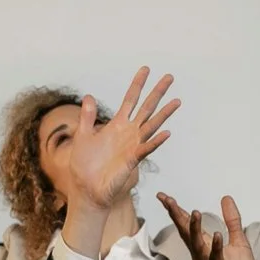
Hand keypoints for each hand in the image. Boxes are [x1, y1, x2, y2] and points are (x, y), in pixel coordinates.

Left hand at [57, 68, 179, 214]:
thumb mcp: (82, 136)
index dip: (137, 85)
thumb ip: (87, 117)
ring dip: (164, 114)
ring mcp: (132, 146)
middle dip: (157, 93)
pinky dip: (155, 141)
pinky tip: (166, 133)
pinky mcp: (132, 160)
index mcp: (116, 125)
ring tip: (177, 101)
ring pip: (152, 126)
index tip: (146, 69)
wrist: (86, 190)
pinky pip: (146, 149)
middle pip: (146, 108)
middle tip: (170, 77)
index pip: (130, 100)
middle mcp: (128, 133)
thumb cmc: (84, 166)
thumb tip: (89, 96)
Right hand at [158, 193, 259, 259]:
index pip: (187, 226)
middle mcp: (201, 256)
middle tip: (167, 200)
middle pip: (186, 233)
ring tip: (195, 213)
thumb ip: (232, 220)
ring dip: (195, 230)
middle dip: (177, 216)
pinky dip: (216, 248)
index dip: (177, 211)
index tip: (165, 197)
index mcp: (204, 247)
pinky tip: (217, 235)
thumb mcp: (239, 241)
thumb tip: (226, 198)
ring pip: (198, 246)